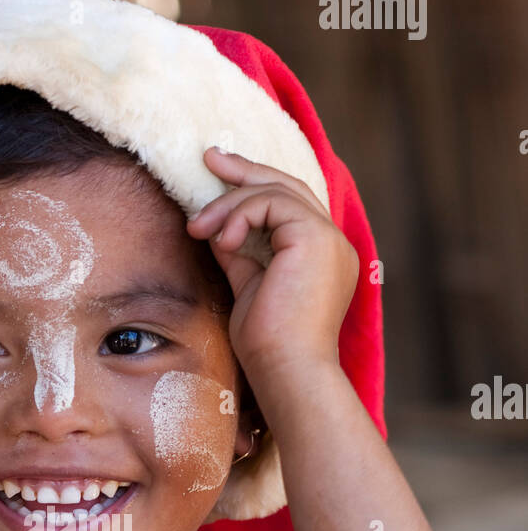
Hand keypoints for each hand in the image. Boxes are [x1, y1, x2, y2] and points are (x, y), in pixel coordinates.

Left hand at [186, 149, 359, 394]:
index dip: (255, 186)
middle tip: (209, 157)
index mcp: (321, 257)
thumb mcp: (248, 288)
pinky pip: (272, 204)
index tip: (218, 173)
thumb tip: (216, 229)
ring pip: (276, 192)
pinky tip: (221, 240)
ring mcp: (329, 239)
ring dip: (229, 204)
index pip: (290, 206)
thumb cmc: (268, 347)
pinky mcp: (315, 238)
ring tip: (198, 228)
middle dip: (245, 170)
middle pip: (288, 187)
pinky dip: (240, 215)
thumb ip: (239, 255)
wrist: (287, 373)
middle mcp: (332, 243)